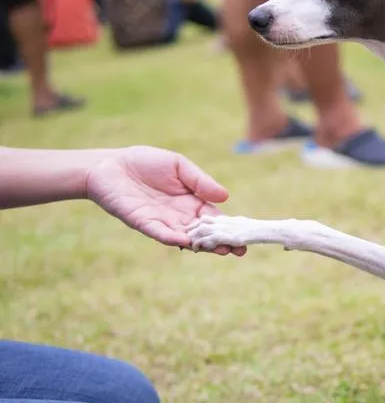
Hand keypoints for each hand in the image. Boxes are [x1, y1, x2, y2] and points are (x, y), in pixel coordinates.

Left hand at [85, 146, 245, 255]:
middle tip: (240, 250)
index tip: (246, 236)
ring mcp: (161, 221)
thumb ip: (200, 181)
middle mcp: (178, 216)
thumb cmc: (144, 162)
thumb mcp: (179, 165)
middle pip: (204, 233)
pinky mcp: (142, 222)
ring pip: (186, 237)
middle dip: (222, 242)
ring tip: (221, 250)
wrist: (109, 165)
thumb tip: (225, 197)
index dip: (229, 227)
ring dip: (203, 245)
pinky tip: (186, 241)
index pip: (214, 218)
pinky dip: (172, 237)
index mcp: (191, 202)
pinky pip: (159, 232)